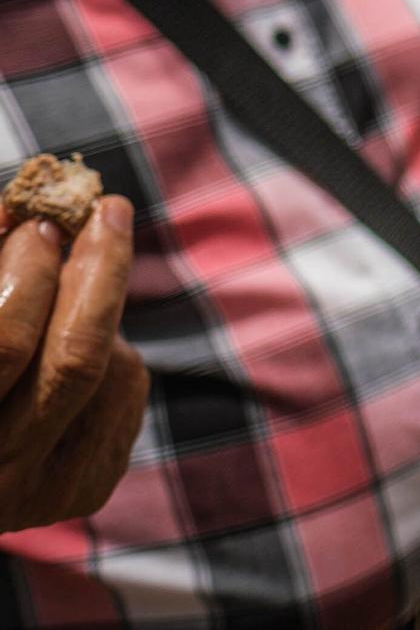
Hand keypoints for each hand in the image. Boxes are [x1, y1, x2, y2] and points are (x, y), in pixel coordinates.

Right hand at [0, 198, 149, 535]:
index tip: (43, 219)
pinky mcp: (85, 490)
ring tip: (66, 296)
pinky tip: (73, 351)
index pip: (3, 343)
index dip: (27, 274)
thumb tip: (22, 207)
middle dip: (98, 273)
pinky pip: (124, 392)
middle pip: (74, 360)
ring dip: (98, 314)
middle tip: (106, 213)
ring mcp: (44, 495)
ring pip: (110, 371)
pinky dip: (110, 352)